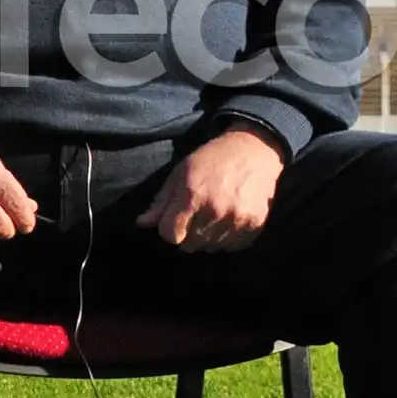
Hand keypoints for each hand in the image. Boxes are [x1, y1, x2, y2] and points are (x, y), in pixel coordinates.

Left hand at [135, 127, 285, 253]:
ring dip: (208, 237)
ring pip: (211, 248)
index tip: (175, 219)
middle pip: (190, 246)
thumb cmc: (212, 159)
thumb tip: (142, 223)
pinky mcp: (254, 224)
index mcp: (192, 195)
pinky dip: (228, 238)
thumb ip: (162, 201)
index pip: (170, 235)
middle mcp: (215, 210)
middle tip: (197, 215)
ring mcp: (237, 219)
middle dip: (188, 233)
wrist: (254, 150)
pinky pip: (232, 247)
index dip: (169, 229)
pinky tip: (229, 218)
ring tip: (214, 214)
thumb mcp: (181, 173)